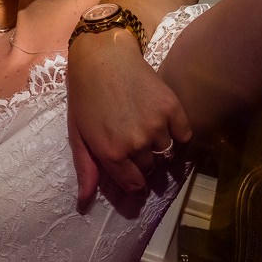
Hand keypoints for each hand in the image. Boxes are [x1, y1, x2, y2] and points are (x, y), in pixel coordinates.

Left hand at [67, 30, 191, 207]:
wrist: (103, 58)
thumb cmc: (85, 96)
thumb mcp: (78, 134)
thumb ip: (86, 169)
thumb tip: (84, 203)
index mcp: (111, 153)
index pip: (134, 184)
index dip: (134, 180)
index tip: (133, 173)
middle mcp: (136, 143)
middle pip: (150, 168)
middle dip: (143, 161)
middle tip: (134, 142)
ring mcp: (156, 125)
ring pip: (166, 152)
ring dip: (159, 146)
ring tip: (145, 128)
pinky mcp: (172, 108)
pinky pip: (184, 135)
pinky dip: (178, 134)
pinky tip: (164, 123)